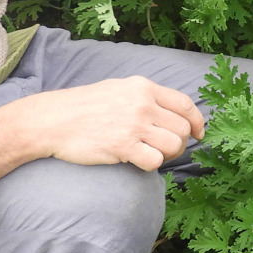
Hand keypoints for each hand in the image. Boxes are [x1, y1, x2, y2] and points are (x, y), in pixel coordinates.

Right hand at [0, 77, 205, 190]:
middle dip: (180, 143)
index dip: (197, 122)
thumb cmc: (85, 107)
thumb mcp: (119, 89)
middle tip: (165, 149)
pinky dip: (151, 165)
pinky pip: (155, 161)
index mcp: (143, 87)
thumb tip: (172, 114)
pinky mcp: (123, 147)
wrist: (53, 120)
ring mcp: (133, 125)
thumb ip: (145, 98)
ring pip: (173, 146)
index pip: (184, 104)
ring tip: (151, 154)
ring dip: (167, 155)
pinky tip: (137, 160)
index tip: (198, 134)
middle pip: (182, 129)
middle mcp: (142, 104)